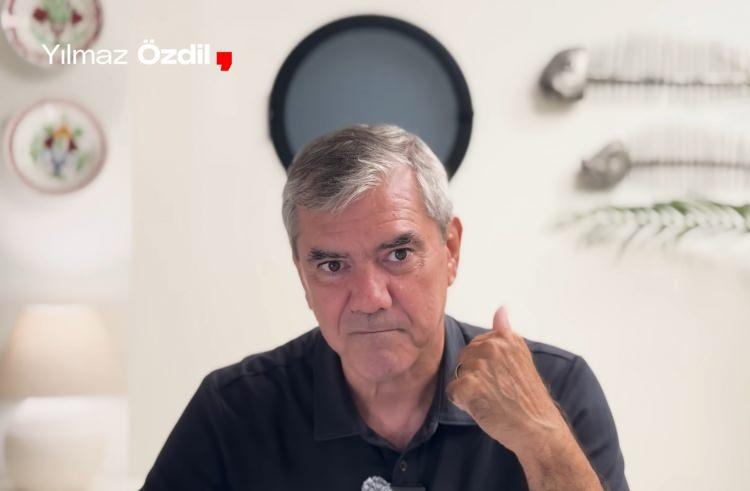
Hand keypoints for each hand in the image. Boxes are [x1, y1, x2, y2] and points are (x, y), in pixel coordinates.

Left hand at [445, 306, 568, 454]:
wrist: (538, 429)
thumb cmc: (529, 398)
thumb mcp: (521, 357)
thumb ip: (505, 333)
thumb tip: (501, 308)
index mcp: (506, 338)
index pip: (477, 344)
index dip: (484, 365)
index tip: (503, 378)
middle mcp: (493, 346)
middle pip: (464, 357)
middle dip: (473, 375)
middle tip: (497, 392)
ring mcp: (480, 365)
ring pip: (458, 374)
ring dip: (469, 390)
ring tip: (491, 400)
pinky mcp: (469, 385)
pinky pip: (452, 391)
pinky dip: (463, 403)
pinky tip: (483, 408)